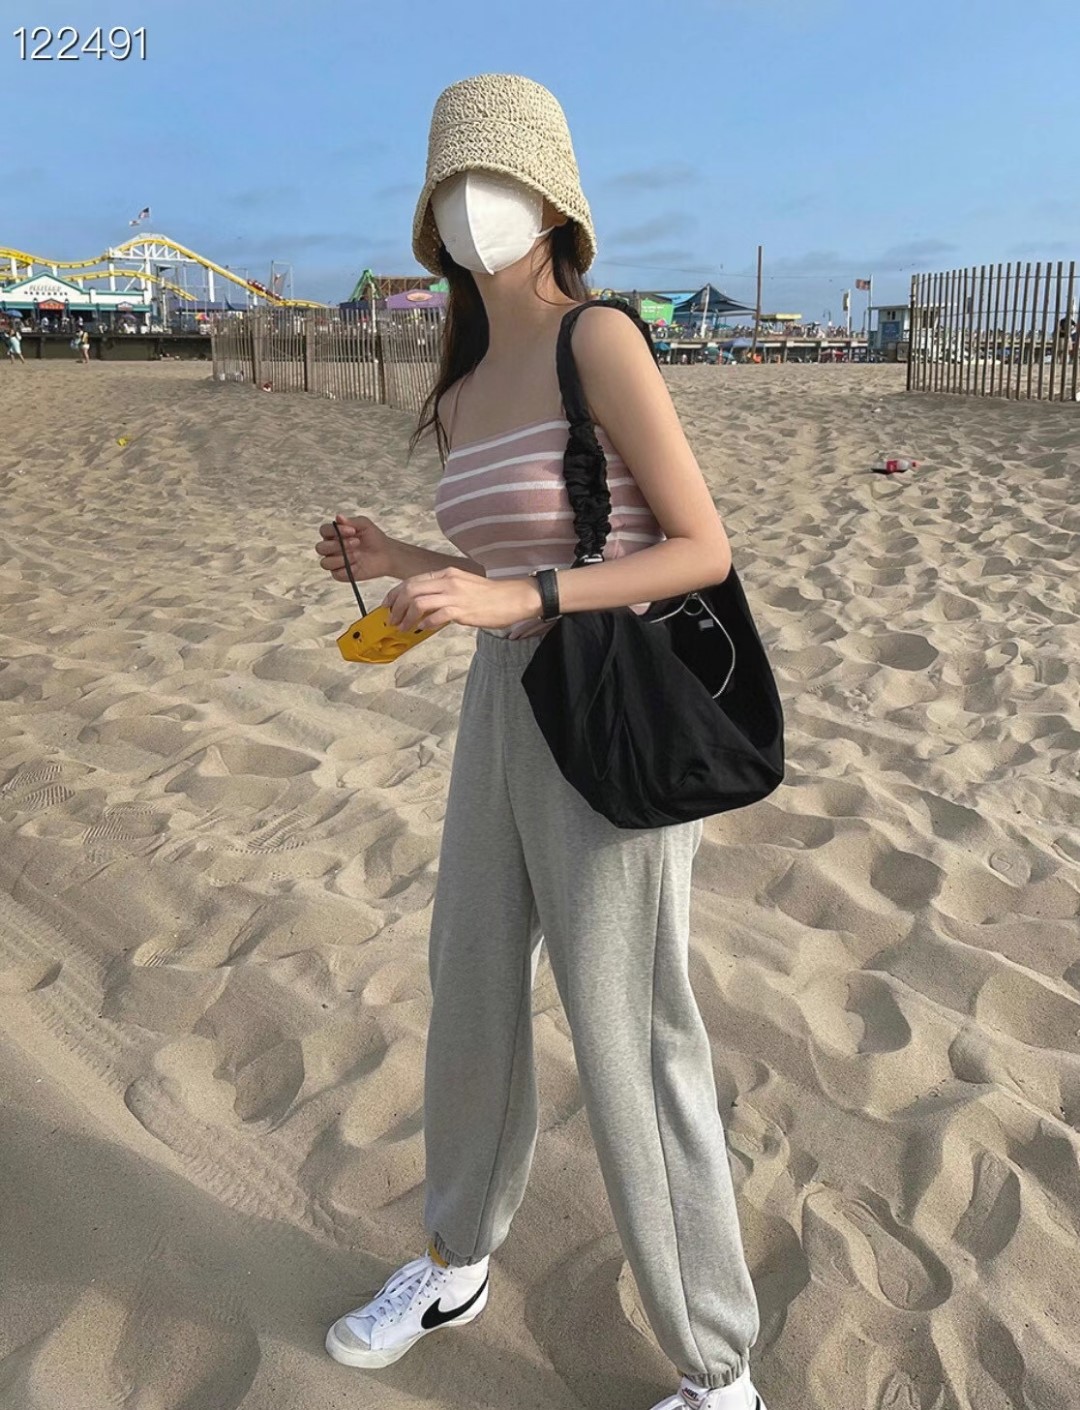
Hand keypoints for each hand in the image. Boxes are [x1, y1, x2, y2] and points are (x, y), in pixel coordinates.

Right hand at [316, 514, 396, 582]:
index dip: (334, 531)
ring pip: (325, 563)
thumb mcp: (365, 525)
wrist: (387, 554)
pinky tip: (358, 564)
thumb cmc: (374, 538)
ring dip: (342, 558)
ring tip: (358, 555)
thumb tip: (338, 517)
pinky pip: (336, 574)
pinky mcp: (342, 574)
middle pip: (320, 548)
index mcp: (334, 534)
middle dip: (337, 545)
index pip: (324, 531)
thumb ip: (351, 521)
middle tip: (356, 542)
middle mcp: (331, 549)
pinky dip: (347, 569)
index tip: (352, 531)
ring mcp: (336, 562)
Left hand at [384, 569, 542, 631]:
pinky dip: (424, 623)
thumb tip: (424, 605)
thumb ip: (443, 591)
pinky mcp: (462, 610)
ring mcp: (455, 595)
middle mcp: (448, 581)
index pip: (412, 580)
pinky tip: (422, 629)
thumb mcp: (462, 585)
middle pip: (410, 589)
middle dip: (395, 606)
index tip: (388, 605)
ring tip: (403, 628)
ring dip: (405, 617)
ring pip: (418, 602)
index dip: (395, 594)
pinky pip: (436, 616)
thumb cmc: (490, 595)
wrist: (513, 598)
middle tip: (391, 620)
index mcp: (446, 573)